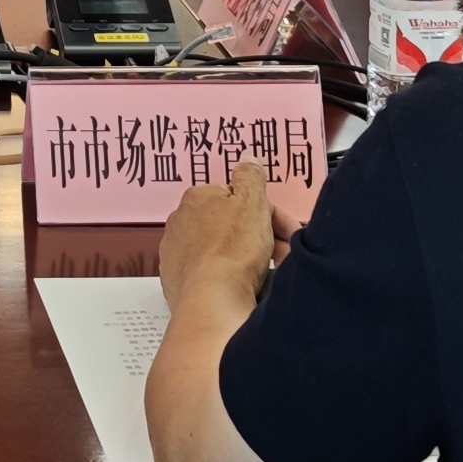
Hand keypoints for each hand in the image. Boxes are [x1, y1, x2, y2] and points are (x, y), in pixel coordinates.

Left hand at [159, 168, 279, 310]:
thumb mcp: (252, 203)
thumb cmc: (231, 252)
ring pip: (223, 250)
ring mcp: (177, 253)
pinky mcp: (178, 281)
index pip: (238, 198)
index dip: (268, 213)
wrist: (211, 301)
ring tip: (271, 274)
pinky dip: (229, 278)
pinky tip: (246, 287)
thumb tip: (247, 160)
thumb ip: (251, 177)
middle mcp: (181, 222)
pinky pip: (211, 274)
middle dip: (262, 237)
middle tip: (285, 252)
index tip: (285, 228)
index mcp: (198, 198)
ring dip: (249, 258)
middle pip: (231, 225)